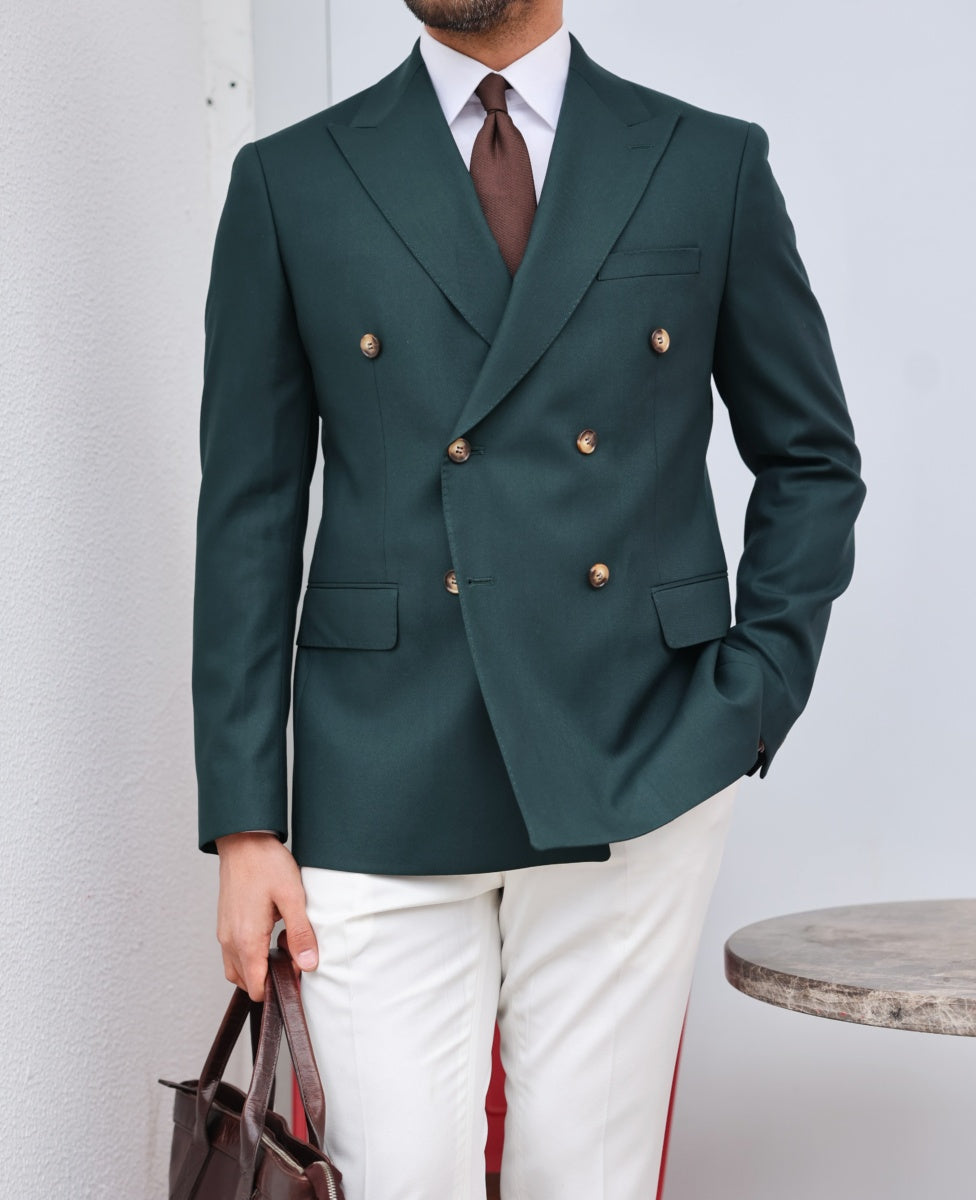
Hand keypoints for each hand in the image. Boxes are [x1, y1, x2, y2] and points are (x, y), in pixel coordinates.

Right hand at [215, 832, 318, 1000]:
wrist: (243, 841)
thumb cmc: (266, 864)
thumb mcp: (292, 897)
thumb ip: (300, 933)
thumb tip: (308, 964)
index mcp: (246, 940)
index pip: (256, 987)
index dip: (278, 986)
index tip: (296, 969)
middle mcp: (229, 941)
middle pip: (246, 982)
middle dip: (269, 978)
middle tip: (291, 953)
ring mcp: (224, 933)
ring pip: (237, 969)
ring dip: (258, 966)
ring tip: (280, 942)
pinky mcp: (224, 924)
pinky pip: (233, 952)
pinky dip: (250, 953)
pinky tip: (268, 932)